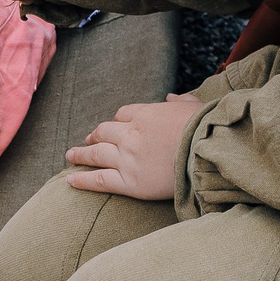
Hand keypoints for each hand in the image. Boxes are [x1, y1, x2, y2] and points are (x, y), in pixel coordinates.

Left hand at [65, 94, 201, 198]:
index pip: (122, 115)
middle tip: (88, 139)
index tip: (113, 126)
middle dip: (94, 136)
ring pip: (96, 155)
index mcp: (146, 115)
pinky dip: (83, 180)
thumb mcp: (194, 106)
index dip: (116, 121)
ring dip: (81, 154)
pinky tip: (71, 180)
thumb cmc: (206, 129)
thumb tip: (171, 98)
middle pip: (104, 132)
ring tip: (71, 155)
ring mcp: (127, 159)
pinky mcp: (130, 182)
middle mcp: (131, 135)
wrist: (208, 152)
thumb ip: (180, 101)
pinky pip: (100, 180)